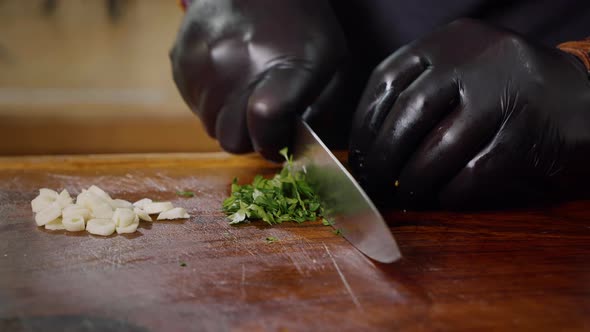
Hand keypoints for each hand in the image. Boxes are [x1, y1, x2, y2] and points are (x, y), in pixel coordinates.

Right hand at [170, 0, 346, 159]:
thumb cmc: (299, 23)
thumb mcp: (330, 61)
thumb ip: (321, 106)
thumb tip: (302, 143)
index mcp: (279, 70)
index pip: (265, 124)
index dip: (274, 141)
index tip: (282, 136)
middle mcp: (233, 70)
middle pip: (231, 139)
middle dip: (249, 136)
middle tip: (263, 117)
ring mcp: (201, 67)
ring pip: (209, 124)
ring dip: (228, 118)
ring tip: (245, 89)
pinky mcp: (180, 62)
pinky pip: (193, 103)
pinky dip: (210, 100)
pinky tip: (227, 76)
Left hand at [349, 19, 589, 208]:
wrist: (586, 101)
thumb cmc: (510, 93)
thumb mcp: (464, 71)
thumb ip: (421, 91)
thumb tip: (368, 141)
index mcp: (450, 41)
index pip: (386, 80)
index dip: (364, 123)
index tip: (358, 154)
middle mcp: (475, 59)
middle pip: (407, 114)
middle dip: (382, 157)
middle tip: (373, 182)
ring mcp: (503, 94)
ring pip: (437, 148)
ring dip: (413, 180)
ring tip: (404, 194)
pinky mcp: (526, 133)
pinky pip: (472, 173)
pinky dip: (450, 192)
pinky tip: (443, 198)